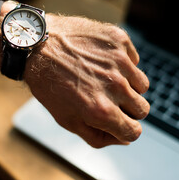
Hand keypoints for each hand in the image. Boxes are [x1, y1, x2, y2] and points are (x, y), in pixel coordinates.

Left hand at [24, 14, 149, 147]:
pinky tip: (100, 60)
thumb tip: (123, 139)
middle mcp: (115, 86)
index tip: (116, 121)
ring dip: (127, 85)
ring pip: (142, 85)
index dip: (124, 129)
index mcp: (101, 111)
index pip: (134, 132)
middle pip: (142, 109)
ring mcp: (119, 61)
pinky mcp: (119, 40)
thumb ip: (97, 137)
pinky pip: (134, 60)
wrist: (36, 45)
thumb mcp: (66, 119)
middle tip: (106, 97)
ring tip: (102, 78)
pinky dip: (122, 63)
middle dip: (127, 109)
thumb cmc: (48, 84)